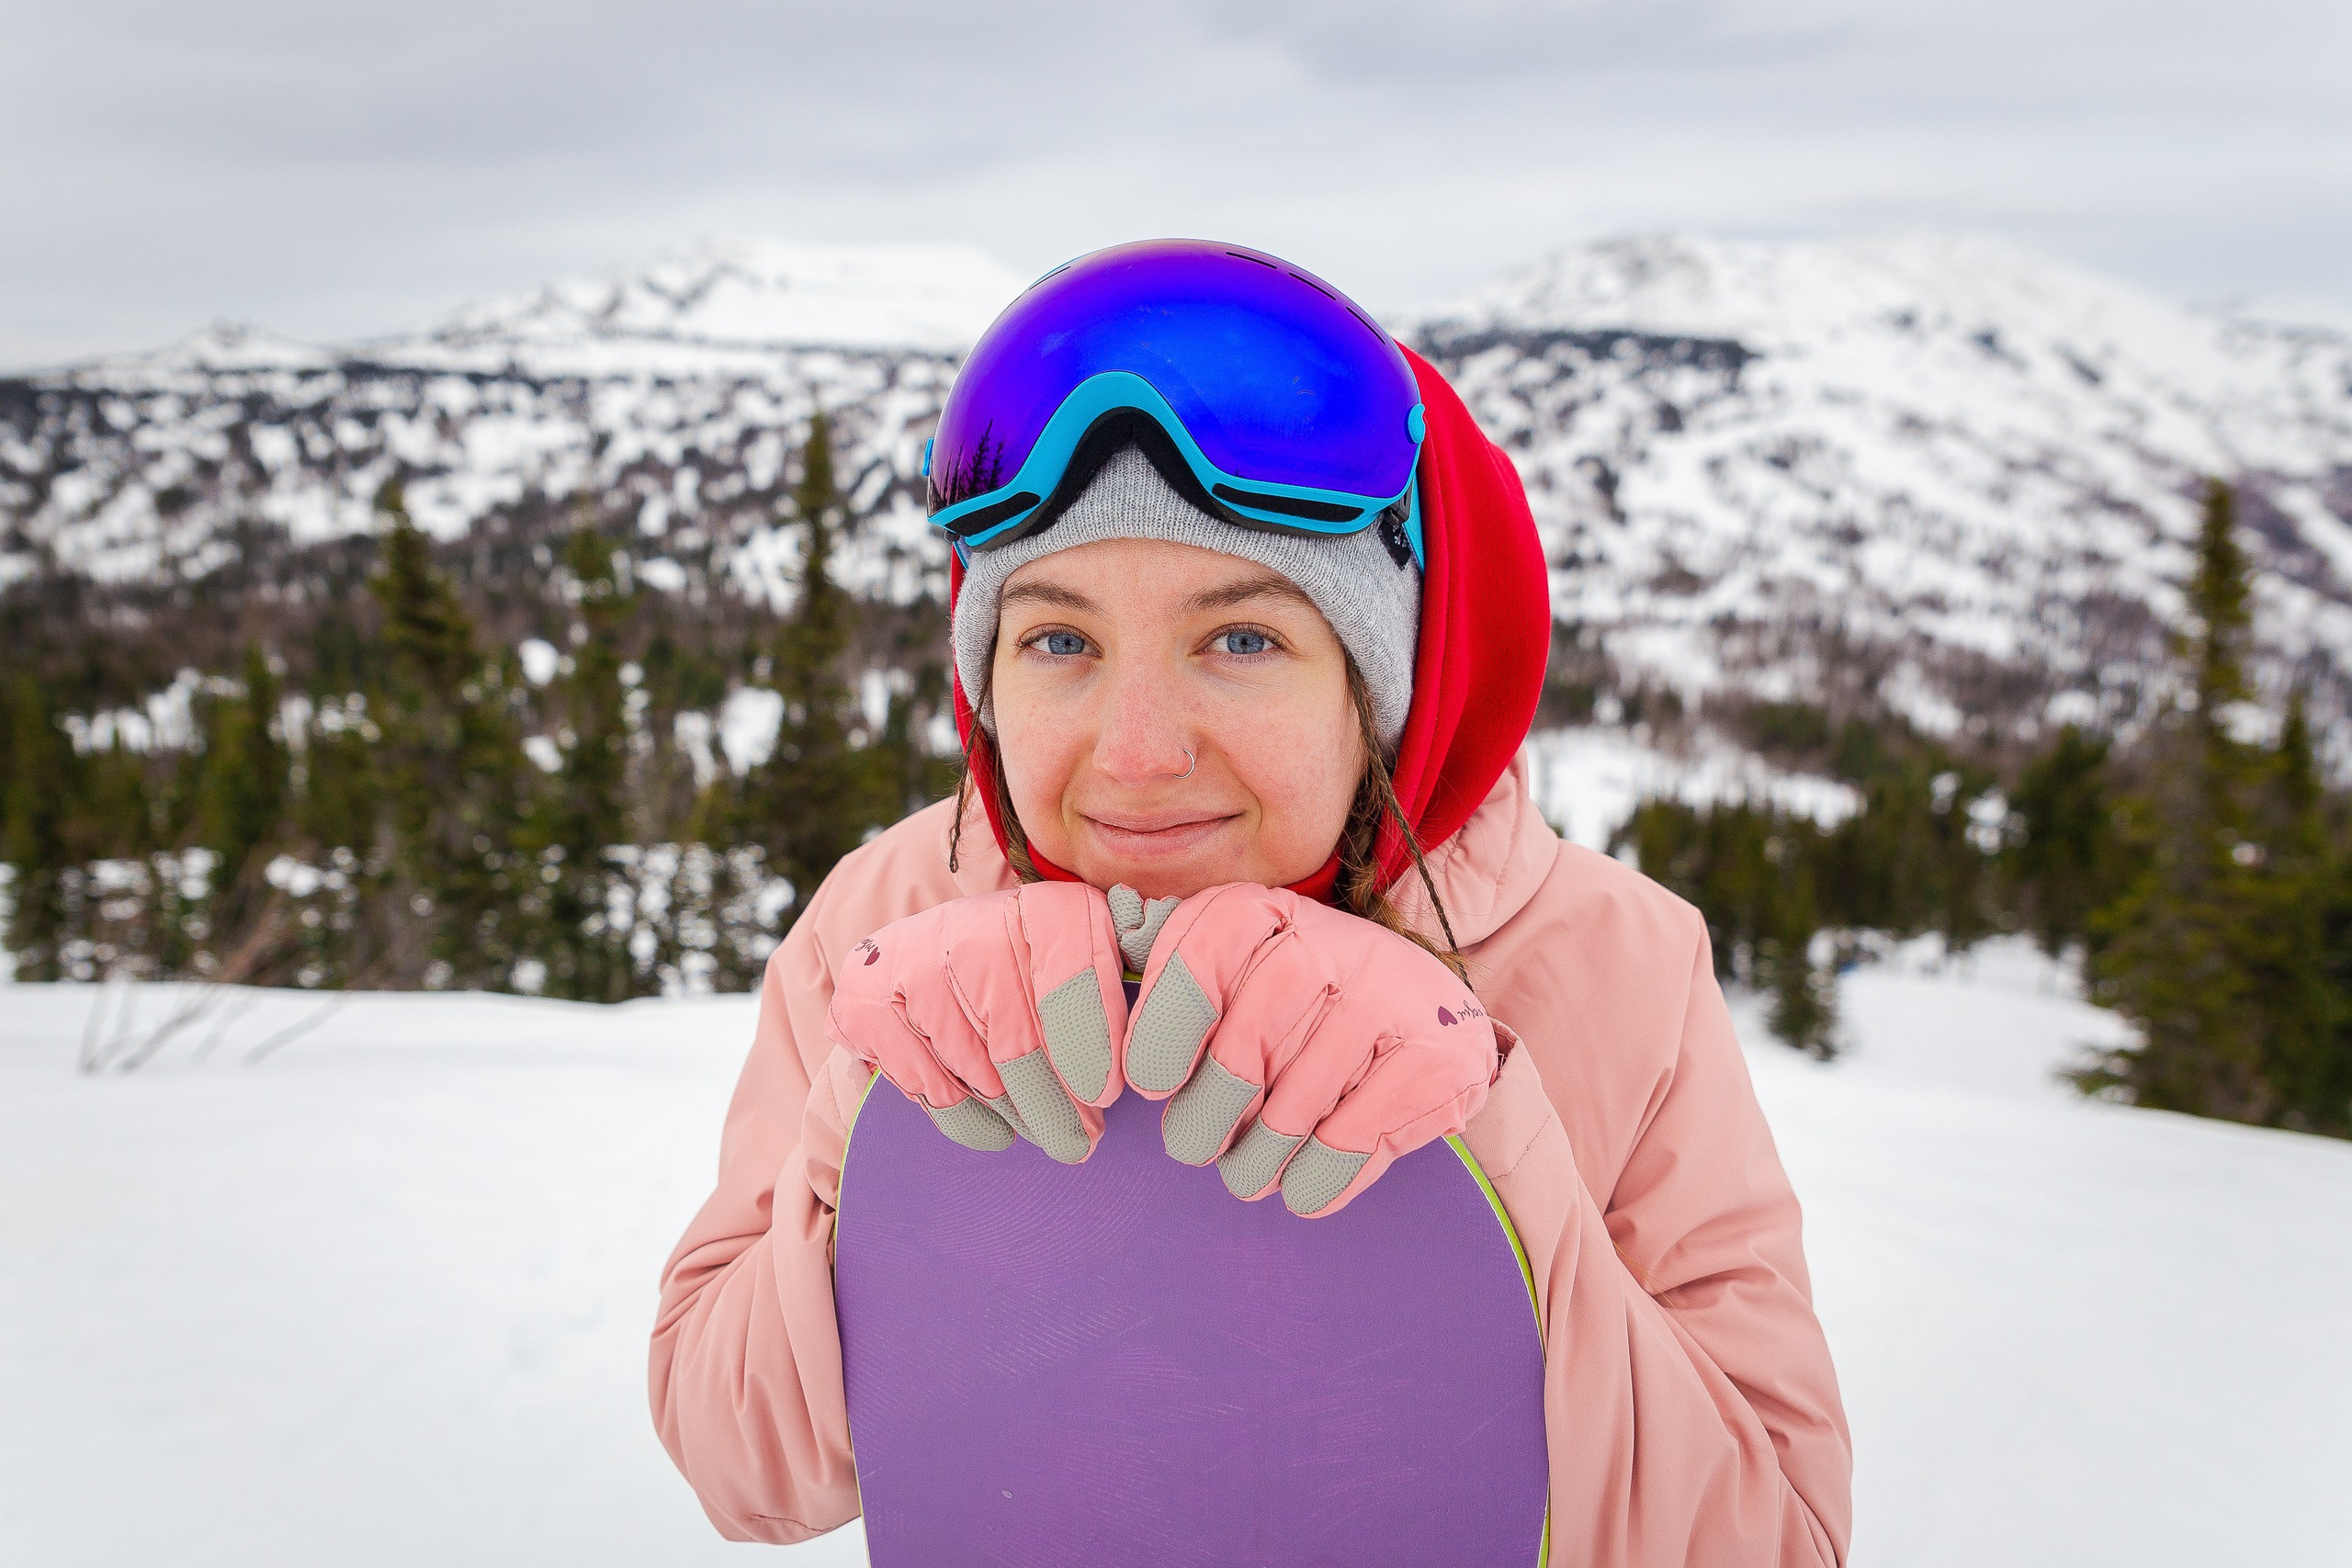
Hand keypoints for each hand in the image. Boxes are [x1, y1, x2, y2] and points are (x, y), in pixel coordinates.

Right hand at [825, 884, 1128, 1163]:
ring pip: (979, 1075)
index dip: (1091, 1037)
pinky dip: (968, 1119)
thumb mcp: (1097, 967)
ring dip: (1018, 1116)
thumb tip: (1177, 1021)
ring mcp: (914, 963)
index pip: (1073, 969)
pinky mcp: (867, 1003)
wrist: (933, 964)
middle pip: (1021, 1042)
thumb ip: (1143, 982)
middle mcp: (972, 925)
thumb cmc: (1038, 980)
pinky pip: (929, 1088)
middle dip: (1059, 1107)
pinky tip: (993, 1123)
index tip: (1106, 1092)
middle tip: (1082, 1142)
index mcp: (1046, 910)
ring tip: (1040, 1127)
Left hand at [1121, 884, 1498, 1215]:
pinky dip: (1315, 1180)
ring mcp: (1391, 998)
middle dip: (1206, 1122)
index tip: (1154, 1085)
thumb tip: (1101, 1043)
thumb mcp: (1237, 973)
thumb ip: (1171, 990)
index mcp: (1265, 911)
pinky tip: (1307, 1179)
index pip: (1200, 959)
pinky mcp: (1435, 1060)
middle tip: (1198, 1144)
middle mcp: (1333, 942)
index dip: (1164, 1032)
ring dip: (1260, 1162)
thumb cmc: (1301, 1008)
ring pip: (1291, 1117)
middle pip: (1240, 1055)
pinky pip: (1348, 1146)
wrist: (1429, 1017)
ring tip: (1254, 1167)